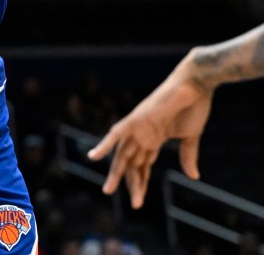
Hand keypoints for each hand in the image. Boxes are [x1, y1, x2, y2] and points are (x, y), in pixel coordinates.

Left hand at [86, 62, 213, 208]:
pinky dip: (104, 145)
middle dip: (130, 183)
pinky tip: (93, 157)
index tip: (139, 201)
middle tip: (132, 204)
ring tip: (109, 190)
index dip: (141, 183)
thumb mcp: (191, 137)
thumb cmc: (194, 107)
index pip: (144, 165)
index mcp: (154, 138)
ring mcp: (137, 127)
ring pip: (123, 154)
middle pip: (132, 163)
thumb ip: (188, 156)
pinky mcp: (135, 119)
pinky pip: (115, 133)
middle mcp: (143, 134)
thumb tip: (193, 177)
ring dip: (117, 173)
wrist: (195, 85)